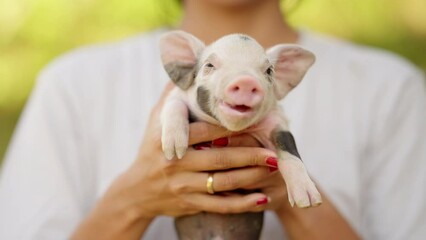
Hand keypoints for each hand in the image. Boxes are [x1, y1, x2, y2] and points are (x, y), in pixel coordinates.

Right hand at [72, 83, 278, 238]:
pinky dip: (242, 204)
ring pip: (224, 183)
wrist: (136, 191)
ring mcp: (184, 186)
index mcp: (171, 140)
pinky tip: (261, 198)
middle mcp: (177, 164)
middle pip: (220, 158)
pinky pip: (220, 206)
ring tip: (273, 168)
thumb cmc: (150, 150)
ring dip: (251, 176)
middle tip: (274, 151)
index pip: (205, 131)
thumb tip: (185, 67)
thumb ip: (170, 96)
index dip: (232, 127)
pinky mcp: (190, 204)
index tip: (256, 121)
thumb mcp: (155, 121)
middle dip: (250, 155)